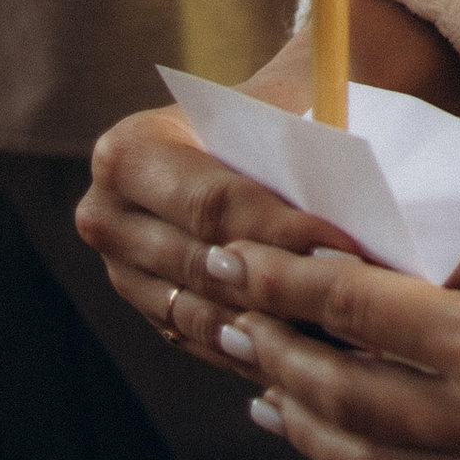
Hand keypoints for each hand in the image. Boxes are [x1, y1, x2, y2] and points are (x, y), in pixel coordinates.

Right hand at [76, 0, 459, 382]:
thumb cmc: (271, 109)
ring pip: (207, 317)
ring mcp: (123, 275)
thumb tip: (344, 200)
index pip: (211, 204)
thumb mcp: (279, 104)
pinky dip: (263, 350)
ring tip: (346, 337)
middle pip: (205, 267)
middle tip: (353, 298)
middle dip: (283, 283)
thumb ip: (295, 144)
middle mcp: (106, 217)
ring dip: (277, 330)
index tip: (344, 248)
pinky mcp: (152, 313)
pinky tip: (319, 355)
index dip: (279, 229)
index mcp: (129, 153)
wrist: (243, 128)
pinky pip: (209, 344)